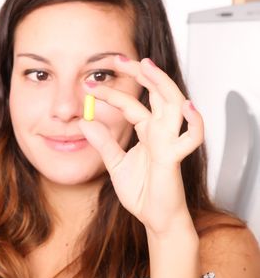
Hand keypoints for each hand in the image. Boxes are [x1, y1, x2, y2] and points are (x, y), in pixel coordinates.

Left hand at [78, 57, 203, 234]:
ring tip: (147, 66)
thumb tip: (84, 122)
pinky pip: (190, 138)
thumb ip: (103, 143)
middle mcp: (160, 132)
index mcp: (147, 131)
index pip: (131, 104)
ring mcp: (169, 143)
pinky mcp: (174, 158)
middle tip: (119, 59)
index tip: (89, 86)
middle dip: (140, 74)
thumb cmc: (142, 192)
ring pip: (174, 106)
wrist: (154, 218)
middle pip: (156, 94)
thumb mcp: (114, 163)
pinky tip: (187, 107)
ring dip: (162, 84)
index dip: (112, 93)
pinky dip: (193, 123)